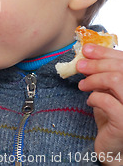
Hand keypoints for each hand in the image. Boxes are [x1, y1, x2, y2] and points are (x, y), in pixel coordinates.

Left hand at [77, 44, 122, 164]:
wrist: (115, 147)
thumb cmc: (113, 116)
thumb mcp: (110, 91)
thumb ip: (105, 74)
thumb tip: (88, 54)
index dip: (105, 53)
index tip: (87, 50)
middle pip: (120, 69)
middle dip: (95, 64)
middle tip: (79, 66)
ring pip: (115, 80)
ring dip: (94, 79)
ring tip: (82, 85)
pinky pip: (107, 101)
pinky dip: (94, 98)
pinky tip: (91, 101)